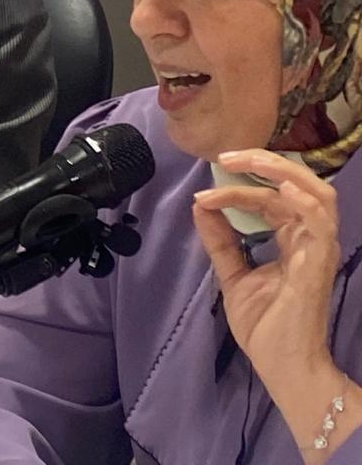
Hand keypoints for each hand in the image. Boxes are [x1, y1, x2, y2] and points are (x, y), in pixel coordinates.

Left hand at [194, 149, 357, 459]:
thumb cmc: (265, 325)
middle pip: (298, 184)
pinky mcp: (318, 264)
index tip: (204, 190)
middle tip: (225, 156)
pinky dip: (303, 201)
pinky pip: (320, 224)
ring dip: (281, 171)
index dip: (238, 186)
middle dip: (262, 162)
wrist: (281, 365)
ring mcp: (317, 249)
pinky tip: (280, 189)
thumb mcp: (233, 274)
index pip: (270, 198)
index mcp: (292, 240)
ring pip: (316, 194)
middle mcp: (309, 239)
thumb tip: (201, 205)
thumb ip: (220, 241)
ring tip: (247, 161)